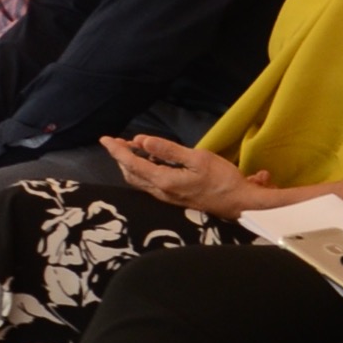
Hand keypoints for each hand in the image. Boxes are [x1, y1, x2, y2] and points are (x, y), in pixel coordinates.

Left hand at [100, 132, 254, 213]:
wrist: (238, 203)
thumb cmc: (222, 179)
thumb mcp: (198, 158)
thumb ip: (169, 150)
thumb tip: (142, 141)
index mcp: (164, 180)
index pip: (131, 164)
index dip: (116, 150)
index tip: (105, 139)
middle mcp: (160, 191)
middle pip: (130, 173)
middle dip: (121, 156)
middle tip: (119, 140)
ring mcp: (166, 196)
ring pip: (137, 180)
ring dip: (130, 163)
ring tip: (133, 147)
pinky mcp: (172, 197)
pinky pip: (148, 182)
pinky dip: (142, 169)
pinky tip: (152, 159)